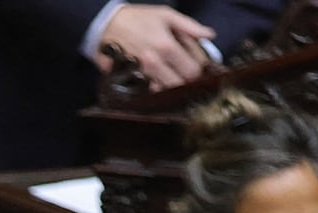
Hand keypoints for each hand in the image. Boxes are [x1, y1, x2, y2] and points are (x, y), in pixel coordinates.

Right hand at [99, 4, 220, 88]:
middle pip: (179, 86)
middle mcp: (154, 64)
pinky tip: (155, 78)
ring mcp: (141, 75)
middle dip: (184, 81)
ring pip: (164, 92)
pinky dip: (154, 88)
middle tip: (182, 72)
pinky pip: (147, 92)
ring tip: (168, 74)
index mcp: (166, 46)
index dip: (196, 71)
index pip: (191, 71)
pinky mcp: (129, 81)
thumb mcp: (166, 15)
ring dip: (169, 85)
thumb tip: (210, 35)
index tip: (194, 66)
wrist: (107, 25)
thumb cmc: (137, 18)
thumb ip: (190, 26)